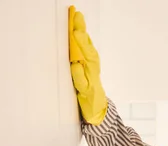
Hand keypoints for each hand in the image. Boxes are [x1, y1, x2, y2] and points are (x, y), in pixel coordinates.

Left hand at [68, 5, 107, 124]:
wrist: (97, 111)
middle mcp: (92, 67)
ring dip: (82, 48)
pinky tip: (75, 65)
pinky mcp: (89, 92)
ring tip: (76, 35)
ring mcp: (92, 79)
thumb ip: (76, 57)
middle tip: (77, 18)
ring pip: (88, 61)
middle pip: (87, 47)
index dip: (80, 27)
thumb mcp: (79, 71)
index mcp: (89, 61)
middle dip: (82, 33)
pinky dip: (79, 74)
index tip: (74, 13)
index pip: (84, 41)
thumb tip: (70, 38)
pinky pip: (83, 82)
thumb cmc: (86, 89)